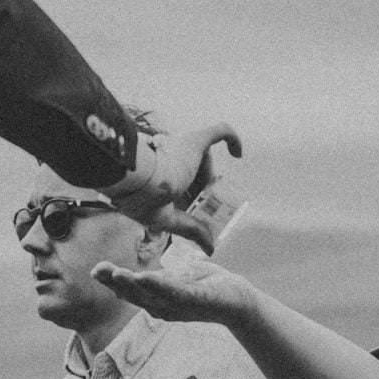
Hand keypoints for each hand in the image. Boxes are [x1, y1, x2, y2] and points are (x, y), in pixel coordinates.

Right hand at [93, 259, 254, 326]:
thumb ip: (157, 278)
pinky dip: (160, 287)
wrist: (239, 300)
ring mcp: (180, 306)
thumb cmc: (207, 287)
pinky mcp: (197, 301)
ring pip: (152, 295)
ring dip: (133, 285)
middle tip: (98, 270)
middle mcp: (164, 307)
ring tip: (117, 274)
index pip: (131, 290)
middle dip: (116, 282)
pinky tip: (146, 277)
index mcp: (157, 300)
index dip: (113, 282)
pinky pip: (176, 294)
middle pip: (136, 294)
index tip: (96, 271)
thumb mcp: (177, 279)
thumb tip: (136, 274)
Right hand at [106, 122, 241, 252]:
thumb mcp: (169, 219)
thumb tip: (210, 248)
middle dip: (206, 192)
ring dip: (211, 178)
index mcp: (159, 177)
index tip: (203, 212)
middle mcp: (169, 159)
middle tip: (212, 207)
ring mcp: (182, 148)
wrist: (140, 182)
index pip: (183, 186)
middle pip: (196, 175)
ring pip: (204, 159)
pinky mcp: (195, 140)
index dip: (195, 199)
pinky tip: (238, 154)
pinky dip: (232, 139)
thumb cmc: (145, 202)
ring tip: (214, 192)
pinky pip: (220, 131)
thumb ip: (191, 230)